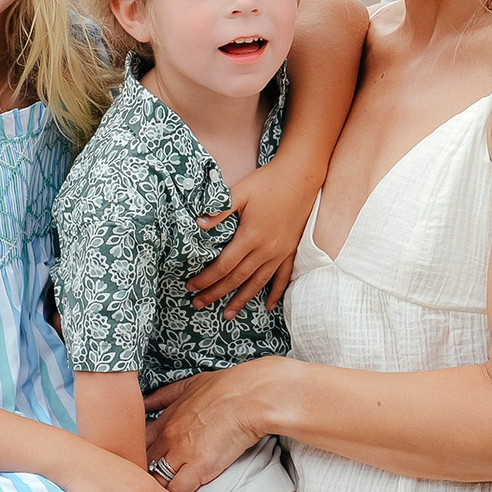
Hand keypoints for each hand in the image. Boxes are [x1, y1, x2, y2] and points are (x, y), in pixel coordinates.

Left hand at [144, 362, 272, 491]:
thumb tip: (148, 400)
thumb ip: (166, 395)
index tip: (144, 465)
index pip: (140, 445)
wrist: (249, 397)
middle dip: (145, 477)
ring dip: (159, 491)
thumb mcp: (188, 385)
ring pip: (156, 481)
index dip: (140, 457)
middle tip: (150, 487)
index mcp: (166, 420)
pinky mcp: (198, 468)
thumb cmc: (227, 388)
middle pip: (144, 465)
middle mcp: (168, 438)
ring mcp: (181, 453)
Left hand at [188, 163, 309, 314]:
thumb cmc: (267, 182)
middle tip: (199, 304)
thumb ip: (220, 211)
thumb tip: (197, 225)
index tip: (191, 286)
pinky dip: (275, 293)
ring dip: (241, 300)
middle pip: (237, 279)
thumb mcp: (240, 192)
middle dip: (216, 293)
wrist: (301, 176)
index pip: (223, 265)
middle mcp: (266, 249)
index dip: (206, 279)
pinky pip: (283, 277)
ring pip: (258, 283)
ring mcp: (280, 252)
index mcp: (251, 236)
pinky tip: (268, 306)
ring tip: (227, 315)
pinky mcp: (291, 250)